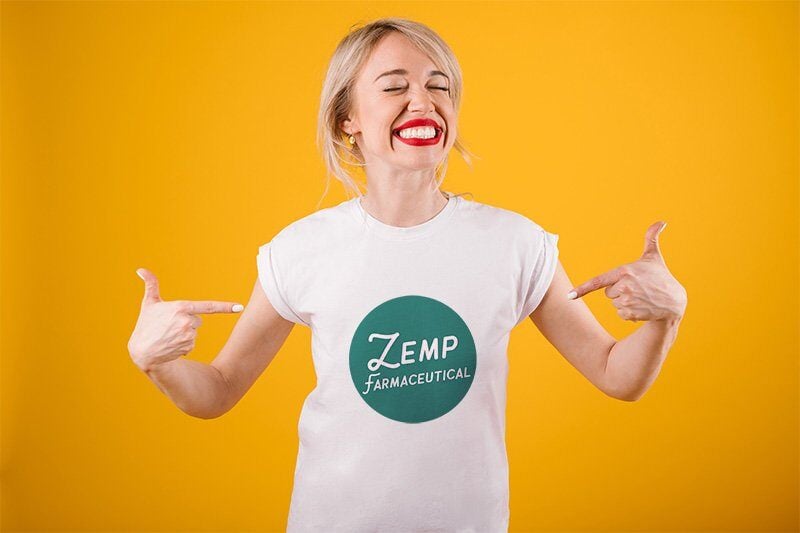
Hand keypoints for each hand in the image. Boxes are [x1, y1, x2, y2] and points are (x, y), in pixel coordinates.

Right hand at [127, 268, 243, 371]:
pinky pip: (192, 343)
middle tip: (169, 326)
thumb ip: (150, 285)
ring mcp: (189, 335)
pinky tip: (171, 344)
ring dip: (185, 334)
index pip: (208, 306)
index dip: (225, 307)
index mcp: (181, 307)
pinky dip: (183, 344)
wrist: (142, 351)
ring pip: (195, 331)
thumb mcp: (149, 304)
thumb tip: (140, 269)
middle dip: (186, 322)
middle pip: (198, 319)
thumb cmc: (145, 325)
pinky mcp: (189, 346)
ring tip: (169, 335)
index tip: (239, 307)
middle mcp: (187, 321)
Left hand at [566, 221, 686, 321]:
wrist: (675, 302)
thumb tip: (661, 221)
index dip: (583, 288)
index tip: (569, 295)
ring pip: (614, 303)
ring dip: (625, 302)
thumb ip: (651, 239)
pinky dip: (630, 313)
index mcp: (625, 271)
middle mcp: (624, 286)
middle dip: (620, 291)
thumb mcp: (654, 258)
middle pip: (608, 292)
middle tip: (637, 288)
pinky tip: (643, 308)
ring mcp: (627, 301)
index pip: (599, 281)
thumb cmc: (662, 278)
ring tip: (641, 298)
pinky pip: (620, 314)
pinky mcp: (631, 314)